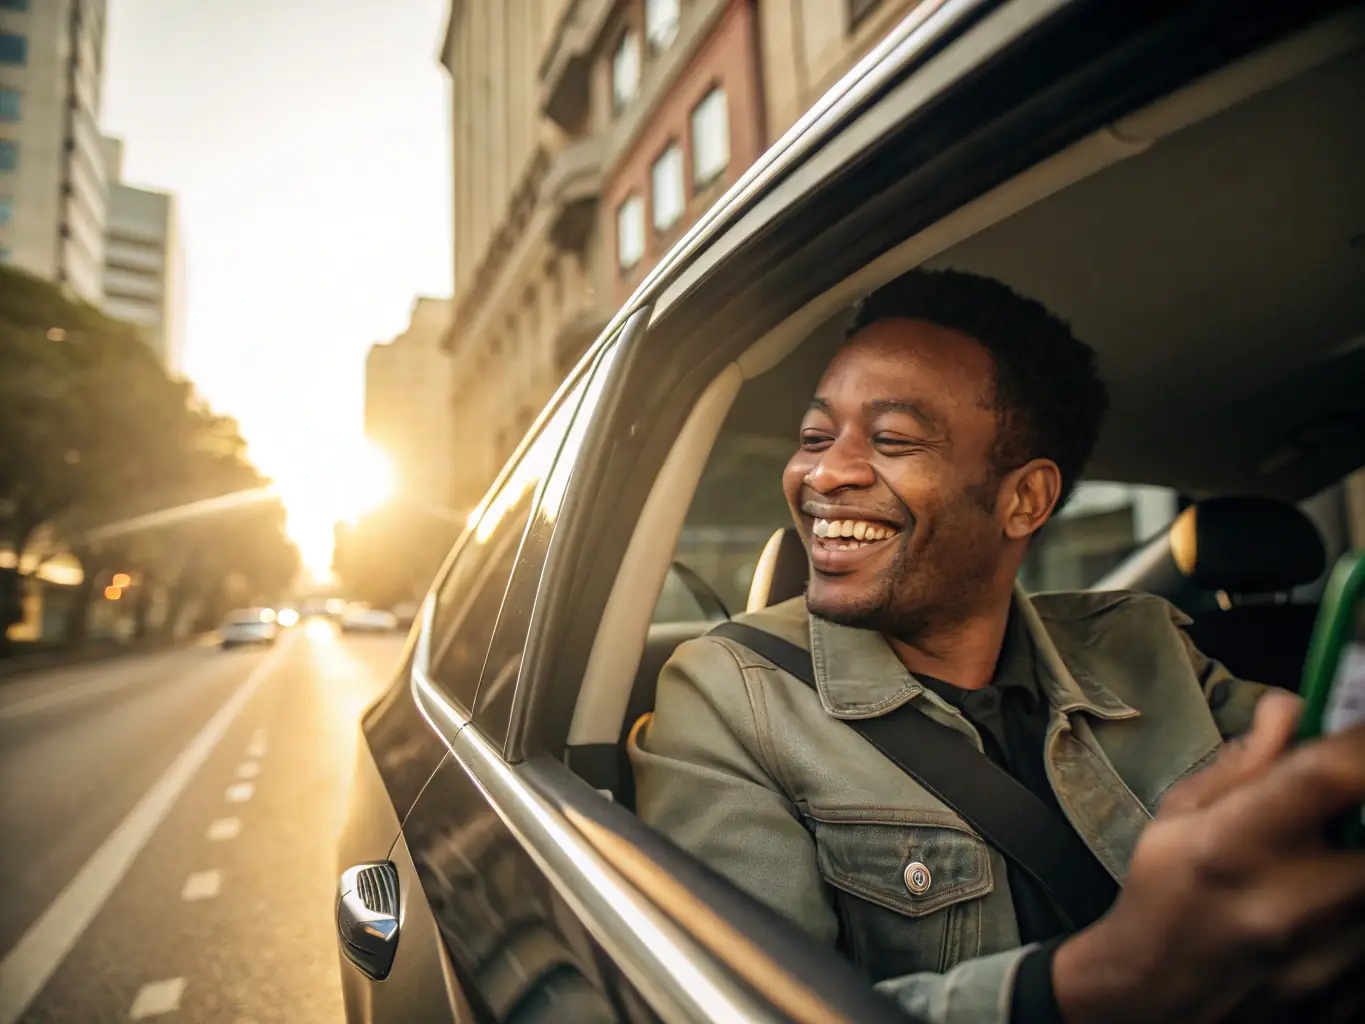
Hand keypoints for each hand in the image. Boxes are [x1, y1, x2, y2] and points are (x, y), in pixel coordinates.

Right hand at [1052, 691, 1364, 1023]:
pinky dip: (1358, 908)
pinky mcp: (1353, 997)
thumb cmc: (1162, 898)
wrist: (1152, 1005)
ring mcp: (1328, 963)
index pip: (1328, 774)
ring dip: (1359, 864)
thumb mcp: (1178, 818)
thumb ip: (1244, 765)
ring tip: (1323, 860)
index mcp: (1231, 847)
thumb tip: (1292, 706)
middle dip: (1362, 813)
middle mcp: (1287, 906)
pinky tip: (1324, 906)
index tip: (1364, 721)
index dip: (1362, 740)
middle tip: (1345, 806)